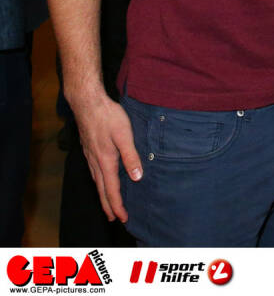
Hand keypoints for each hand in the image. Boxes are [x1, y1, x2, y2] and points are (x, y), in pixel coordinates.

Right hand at [71, 92, 142, 222]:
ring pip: (97, 181)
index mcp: (106, 161)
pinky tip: (102, 180)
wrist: (87, 102)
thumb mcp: (124, 135)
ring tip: (108, 204)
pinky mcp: (89, 149)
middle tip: (115, 219)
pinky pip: (94, 172)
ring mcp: (90, 156)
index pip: (112, 190)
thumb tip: (137, 178)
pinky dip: (99, 182)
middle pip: (102, 190)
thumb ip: (131, 157)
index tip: (123, 218)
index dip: (117, 206)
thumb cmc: (108, 117)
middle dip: (109, 206)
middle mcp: (96, 162)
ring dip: (103, 195)